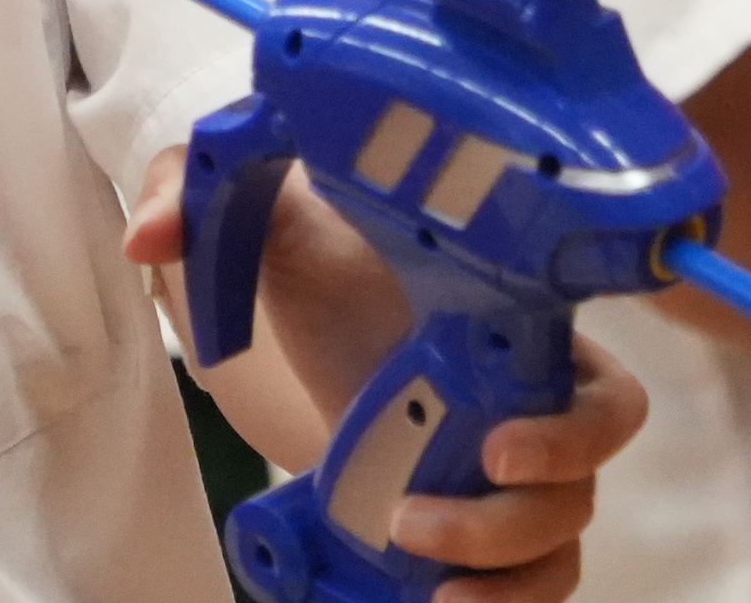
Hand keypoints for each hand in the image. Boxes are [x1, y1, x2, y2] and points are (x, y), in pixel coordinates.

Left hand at [122, 158, 640, 598]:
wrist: (307, 319)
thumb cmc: (314, 256)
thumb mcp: (259, 212)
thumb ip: (199, 189)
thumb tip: (145, 238)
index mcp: (514, 328)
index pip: (605, 389)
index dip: (574, 430)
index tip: (493, 444)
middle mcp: (532, 401)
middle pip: (582, 484)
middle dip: (519, 514)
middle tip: (417, 517)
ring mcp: (509, 468)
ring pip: (558, 538)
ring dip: (503, 571)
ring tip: (423, 581)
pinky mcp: (474, 516)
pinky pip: (529, 577)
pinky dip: (501, 602)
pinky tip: (439, 602)